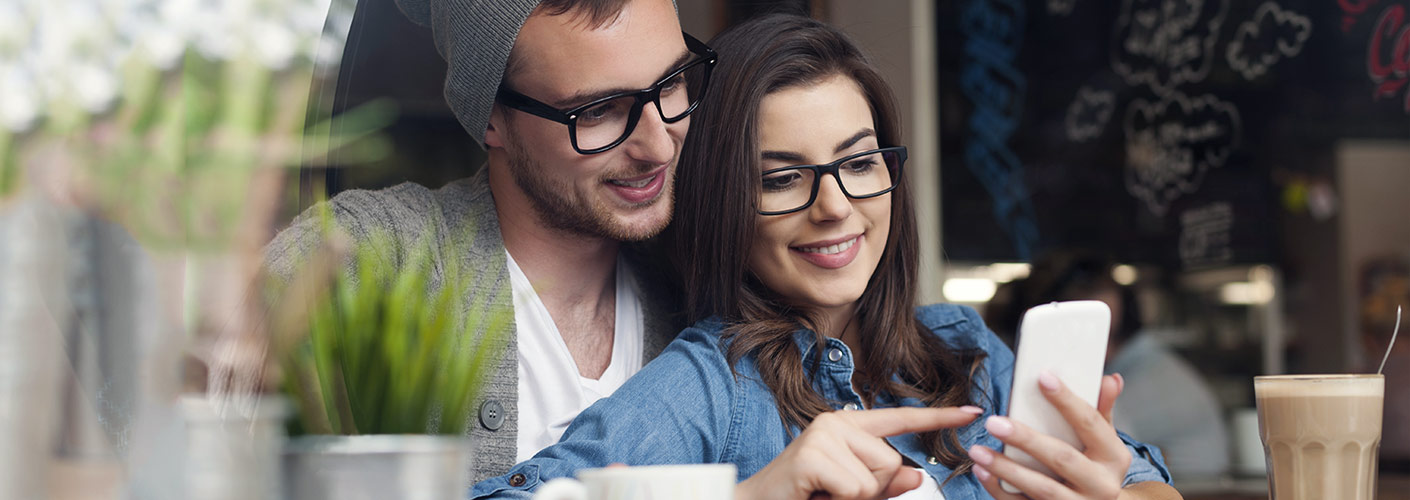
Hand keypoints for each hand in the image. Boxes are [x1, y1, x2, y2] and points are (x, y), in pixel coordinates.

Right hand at [735, 406, 982, 499]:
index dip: (939, 419)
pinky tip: (816, 495)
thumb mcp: (851, 493)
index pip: (900, 420)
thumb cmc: (804, 497)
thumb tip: (915, 477)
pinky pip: (856, 489)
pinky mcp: (813, 454)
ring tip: (824, 494)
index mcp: (848, 427)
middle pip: (892, 461)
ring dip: (856, 499)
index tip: (972, 412)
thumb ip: (883, 485)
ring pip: (876, 478)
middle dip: (872, 490)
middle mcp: (836, 422)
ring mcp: (823, 434)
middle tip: (835, 493)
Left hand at [968, 372, 1133, 499]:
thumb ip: (1102, 410)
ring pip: (1041, 488)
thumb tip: (1109, 379)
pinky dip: (999, 490)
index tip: (1043, 377)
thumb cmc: (1097, 468)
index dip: (1067, 400)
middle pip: (1062, 459)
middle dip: (1026, 440)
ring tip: (977, 450)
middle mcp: (1100, 485)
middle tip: (994, 422)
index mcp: (1114, 458)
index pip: (1090, 424)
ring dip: (1006, 469)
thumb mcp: (1106, 442)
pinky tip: (982, 472)